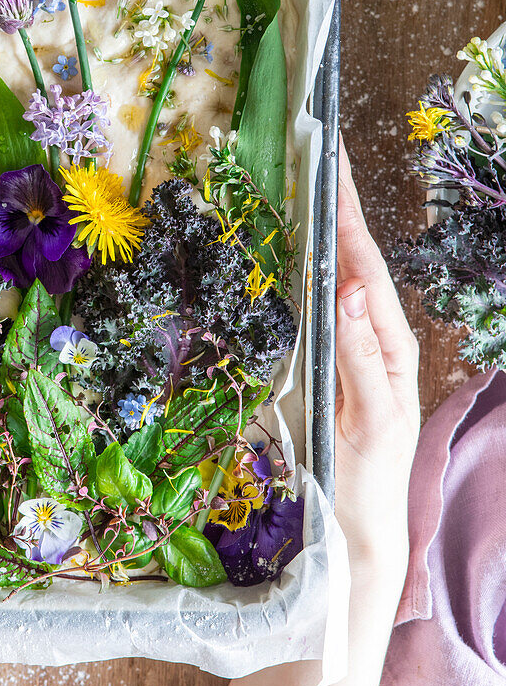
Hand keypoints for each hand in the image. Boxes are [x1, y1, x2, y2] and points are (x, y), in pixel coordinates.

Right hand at [335, 137, 419, 575]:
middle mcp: (373, 339)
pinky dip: (309, 270)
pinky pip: (320, 306)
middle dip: (338, 207)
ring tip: (308, 188)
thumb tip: (349, 291)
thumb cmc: (366, 481)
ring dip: (324, 231)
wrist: (358, 530)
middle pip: (354, 261)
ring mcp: (351, 350)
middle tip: (319, 155)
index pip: (365, 267)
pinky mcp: (329, 364)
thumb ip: (360, 358)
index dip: (348, 215)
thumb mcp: (370, 423)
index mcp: (389, 347)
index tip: (333, 165)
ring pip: (338, 279)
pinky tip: (296, 253)